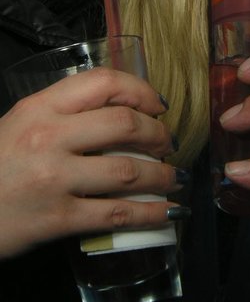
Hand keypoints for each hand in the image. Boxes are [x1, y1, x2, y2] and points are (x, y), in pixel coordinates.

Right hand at [0, 68, 180, 258]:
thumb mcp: (23, 121)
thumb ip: (66, 111)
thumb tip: (125, 110)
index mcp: (41, 106)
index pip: (104, 82)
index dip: (141, 90)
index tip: (159, 105)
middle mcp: (49, 137)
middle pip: (125, 124)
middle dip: (158, 134)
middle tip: (169, 143)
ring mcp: (53, 178)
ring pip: (128, 170)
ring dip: (163, 175)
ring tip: (175, 178)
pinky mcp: (56, 219)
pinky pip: (116, 214)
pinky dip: (151, 213)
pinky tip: (168, 213)